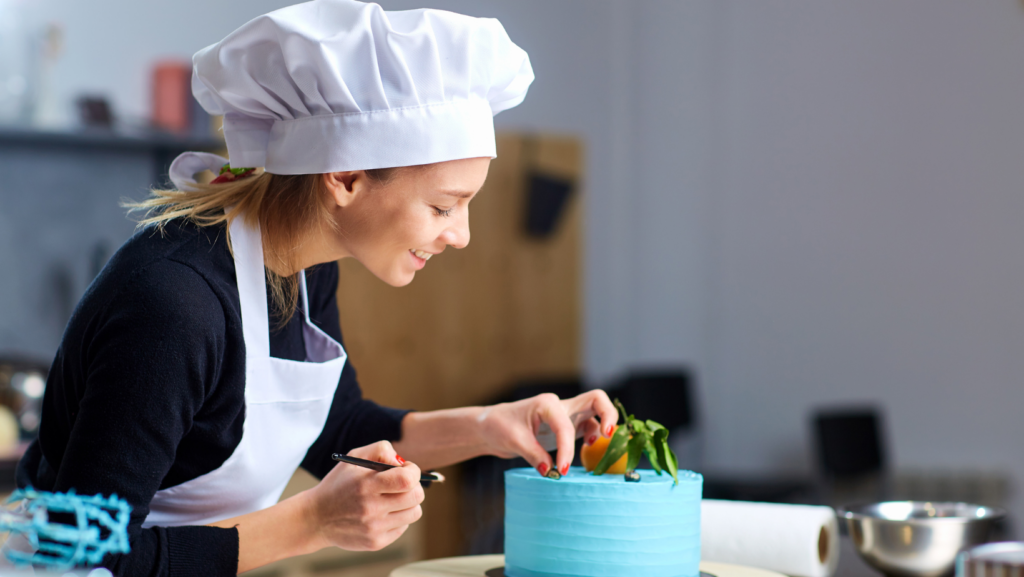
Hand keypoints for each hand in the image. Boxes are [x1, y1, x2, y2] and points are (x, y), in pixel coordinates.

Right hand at [307, 441, 423, 551]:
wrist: (316, 517)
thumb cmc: (340, 484)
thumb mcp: (354, 457)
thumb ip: (381, 450)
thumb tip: (403, 462)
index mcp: (366, 485)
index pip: (407, 479)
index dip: (413, 471)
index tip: (407, 469)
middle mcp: (371, 508)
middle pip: (416, 497)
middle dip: (414, 486)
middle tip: (403, 483)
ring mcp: (374, 528)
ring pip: (414, 513)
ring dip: (408, 503)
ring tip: (392, 498)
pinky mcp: (376, 543)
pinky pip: (403, 527)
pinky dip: (398, 518)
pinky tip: (383, 513)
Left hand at [477, 389, 617, 476]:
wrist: (490, 427)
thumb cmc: (500, 426)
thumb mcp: (514, 441)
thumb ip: (535, 456)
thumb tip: (551, 472)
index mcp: (547, 404)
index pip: (566, 426)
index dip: (567, 449)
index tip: (562, 469)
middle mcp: (561, 406)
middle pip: (596, 399)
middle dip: (609, 414)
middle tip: (609, 434)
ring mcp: (566, 415)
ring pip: (596, 413)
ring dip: (603, 427)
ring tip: (595, 446)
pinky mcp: (567, 427)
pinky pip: (588, 428)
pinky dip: (594, 438)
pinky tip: (588, 449)